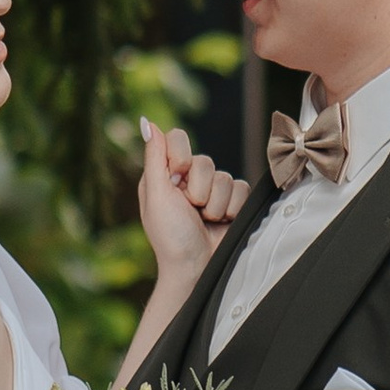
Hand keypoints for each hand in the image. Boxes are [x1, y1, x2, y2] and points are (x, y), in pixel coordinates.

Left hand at [137, 120, 248, 283]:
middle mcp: (188, 179)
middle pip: (205, 160)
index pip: (177, 138)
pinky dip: (232, 209)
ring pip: (225, 177)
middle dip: (199, 190)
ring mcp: (212, 191)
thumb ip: (154, 157)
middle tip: (191, 210)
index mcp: (164, 174)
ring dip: (215, 204)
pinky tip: (221, 222)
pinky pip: (242, 189)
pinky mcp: (233, 202)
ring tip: (205, 221)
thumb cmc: (170, 237)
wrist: (197, 269)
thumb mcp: (156, 196)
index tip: (178, 179)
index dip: (181, 157)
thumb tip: (147, 121)